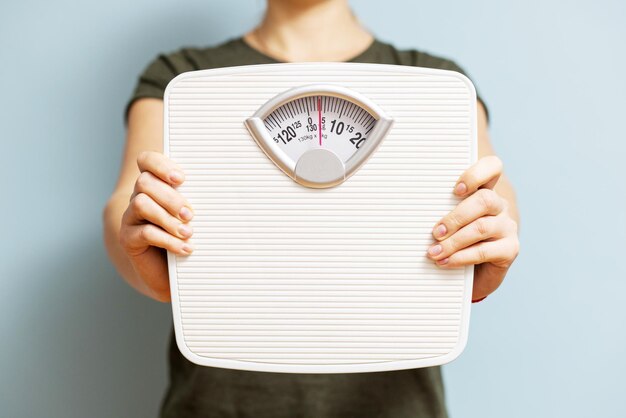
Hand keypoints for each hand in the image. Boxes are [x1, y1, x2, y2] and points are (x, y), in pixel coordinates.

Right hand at [118, 151, 193, 301]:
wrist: (170, 273)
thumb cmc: (186, 237)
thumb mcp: (193, 215)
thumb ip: (198, 200)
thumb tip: (221, 190)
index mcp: (155, 185)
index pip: (147, 160)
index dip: (161, 165)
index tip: (181, 179)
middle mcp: (138, 196)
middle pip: (144, 182)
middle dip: (170, 197)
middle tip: (190, 214)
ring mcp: (130, 217)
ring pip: (141, 204)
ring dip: (168, 218)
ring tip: (188, 233)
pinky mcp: (128, 239)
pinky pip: (144, 233)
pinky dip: (168, 240)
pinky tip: (185, 248)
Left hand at [426, 156, 518, 300]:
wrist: (472, 273)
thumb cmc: (454, 241)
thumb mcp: (446, 222)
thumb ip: (438, 211)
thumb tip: (411, 211)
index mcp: (484, 191)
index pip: (492, 167)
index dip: (476, 174)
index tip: (456, 189)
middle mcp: (499, 206)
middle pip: (485, 199)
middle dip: (456, 217)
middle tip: (436, 232)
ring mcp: (507, 226)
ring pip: (482, 227)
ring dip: (454, 241)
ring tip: (434, 252)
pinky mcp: (510, 249)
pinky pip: (484, 250)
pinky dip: (461, 257)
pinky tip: (446, 262)